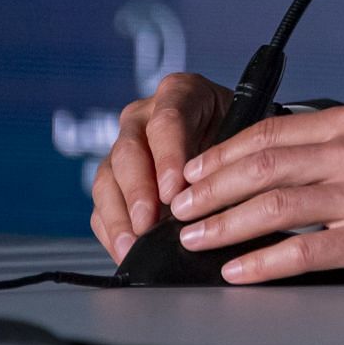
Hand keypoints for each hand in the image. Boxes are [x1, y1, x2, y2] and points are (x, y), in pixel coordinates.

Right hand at [90, 72, 230, 262]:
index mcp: (179, 94)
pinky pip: (101, 204)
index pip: (167, 121)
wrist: (230, 142)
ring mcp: (124, 147)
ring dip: (119, 216)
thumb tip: (217, 202)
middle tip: (147, 223)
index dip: (168, 158)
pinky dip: (112, 230)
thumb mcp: (242, 134)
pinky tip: (125, 251)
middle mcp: (144, 116)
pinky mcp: (113, 179)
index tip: (173, 193)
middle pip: (130, 151)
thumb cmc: (238, 134)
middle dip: (138, 192)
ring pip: (108, 179)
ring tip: (132, 245)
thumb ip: (227, 160)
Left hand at [169, 104, 343, 283]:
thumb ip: (337, 147)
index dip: (223, 153)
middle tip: (179, 209)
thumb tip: (275, 165)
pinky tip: (238, 270)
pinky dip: (263, 263)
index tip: (193, 173)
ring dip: (223, 225)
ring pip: (274, 208)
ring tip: (194, 239)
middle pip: (264, 167)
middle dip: (210, 190)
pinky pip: (303, 252)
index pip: (273, 132)